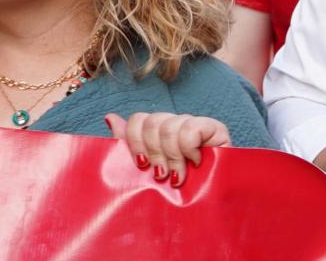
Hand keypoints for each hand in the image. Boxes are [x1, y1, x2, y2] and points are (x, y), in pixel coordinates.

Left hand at [104, 112, 230, 186]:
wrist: (205, 209)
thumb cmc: (173, 194)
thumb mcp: (145, 171)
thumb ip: (126, 144)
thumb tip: (110, 117)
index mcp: (159, 133)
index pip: (139, 119)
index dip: (135, 141)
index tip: (142, 165)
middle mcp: (177, 124)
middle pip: (152, 121)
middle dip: (154, 153)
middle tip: (161, 175)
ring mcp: (196, 125)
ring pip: (170, 126)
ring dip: (172, 157)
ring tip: (178, 176)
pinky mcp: (215, 129)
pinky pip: (191, 127)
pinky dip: (189, 148)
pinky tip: (195, 162)